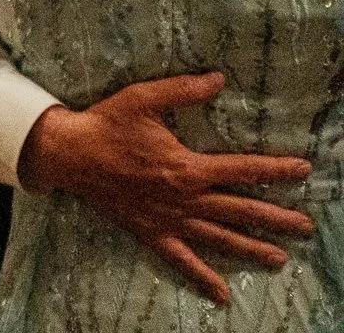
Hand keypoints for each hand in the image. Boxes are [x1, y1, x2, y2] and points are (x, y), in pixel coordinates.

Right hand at [18, 73, 315, 304]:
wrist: (69, 154)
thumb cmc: (106, 124)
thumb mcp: (143, 98)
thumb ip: (183, 90)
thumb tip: (219, 79)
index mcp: (186, 167)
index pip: (243, 170)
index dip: (276, 170)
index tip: (304, 170)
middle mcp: (184, 198)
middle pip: (241, 210)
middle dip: (277, 219)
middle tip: (306, 226)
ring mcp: (169, 220)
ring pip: (219, 238)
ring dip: (252, 248)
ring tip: (280, 258)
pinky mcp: (152, 233)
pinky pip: (182, 260)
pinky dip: (203, 278)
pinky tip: (222, 294)